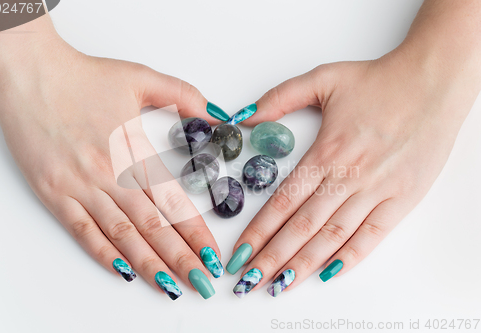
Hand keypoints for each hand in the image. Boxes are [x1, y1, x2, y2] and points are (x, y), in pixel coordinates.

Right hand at [0, 17, 221, 299]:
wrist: (30, 74)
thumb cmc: (84, 76)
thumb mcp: (141, 77)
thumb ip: (184, 96)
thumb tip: (217, 113)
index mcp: (133, 149)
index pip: (173, 200)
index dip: (195, 230)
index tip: (212, 253)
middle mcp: (109, 174)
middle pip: (152, 225)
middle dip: (181, 258)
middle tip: (203, 283)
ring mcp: (80, 185)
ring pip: (121, 234)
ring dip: (149, 264)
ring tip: (171, 288)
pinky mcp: (54, 192)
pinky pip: (81, 230)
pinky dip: (103, 253)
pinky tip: (124, 272)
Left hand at [228, 45, 480, 295]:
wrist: (433, 82)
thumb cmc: (379, 81)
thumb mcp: (323, 78)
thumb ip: (279, 98)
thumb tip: (243, 116)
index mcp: (326, 152)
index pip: (282, 201)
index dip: (258, 231)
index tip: (239, 252)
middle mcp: (348, 177)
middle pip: (302, 227)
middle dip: (271, 258)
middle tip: (248, 281)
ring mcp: (377, 190)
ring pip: (333, 236)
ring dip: (303, 264)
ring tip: (279, 286)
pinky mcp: (402, 198)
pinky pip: (373, 235)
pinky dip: (351, 257)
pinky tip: (328, 274)